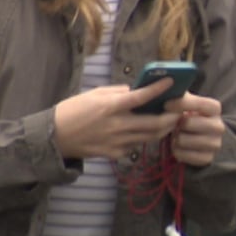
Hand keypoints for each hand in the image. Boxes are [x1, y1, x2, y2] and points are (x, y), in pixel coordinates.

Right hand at [54, 79, 181, 158]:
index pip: (141, 97)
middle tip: (180, 111)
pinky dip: (145, 137)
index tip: (172, 82)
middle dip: (173, 117)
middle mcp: (118, 125)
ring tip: (170, 120)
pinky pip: (137, 145)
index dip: (159, 89)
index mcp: (111, 107)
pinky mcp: (116, 154)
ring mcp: (118, 142)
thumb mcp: (94, 94)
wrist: (54, 137)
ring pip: (151, 137)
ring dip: (164, 129)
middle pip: (156, 123)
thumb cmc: (73, 111)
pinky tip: (147, 131)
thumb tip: (138, 90)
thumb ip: (118, 92)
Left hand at [164, 92, 225, 166]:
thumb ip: (181, 94)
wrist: (201, 137)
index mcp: (215, 109)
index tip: (166, 104)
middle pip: (188, 123)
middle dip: (177, 124)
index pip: (201, 103)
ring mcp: (215, 144)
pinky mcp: (208, 158)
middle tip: (176, 124)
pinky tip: (179, 146)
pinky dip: (176, 151)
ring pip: (183, 140)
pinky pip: (183, 155)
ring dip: (175, 138)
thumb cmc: (189, 115)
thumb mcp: (187, 102)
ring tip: (177, 135)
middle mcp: (219, 126)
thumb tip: (167, 86)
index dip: (182, 104)